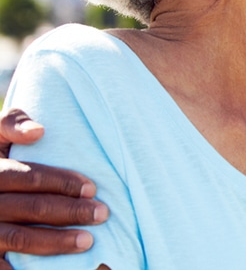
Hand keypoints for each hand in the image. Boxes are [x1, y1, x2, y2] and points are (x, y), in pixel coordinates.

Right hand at [0, 108, 106, 268]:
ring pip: (19, 238)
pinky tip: (53, 269)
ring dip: (56, 241)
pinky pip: (2, 266)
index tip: (91, 187)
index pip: (27, 176)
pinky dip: (25, 269)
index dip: (61, 182)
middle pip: (31, 207)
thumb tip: (39, 130)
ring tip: (88, 241)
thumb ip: (9, 124)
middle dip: (70, 211)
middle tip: (102, 213)